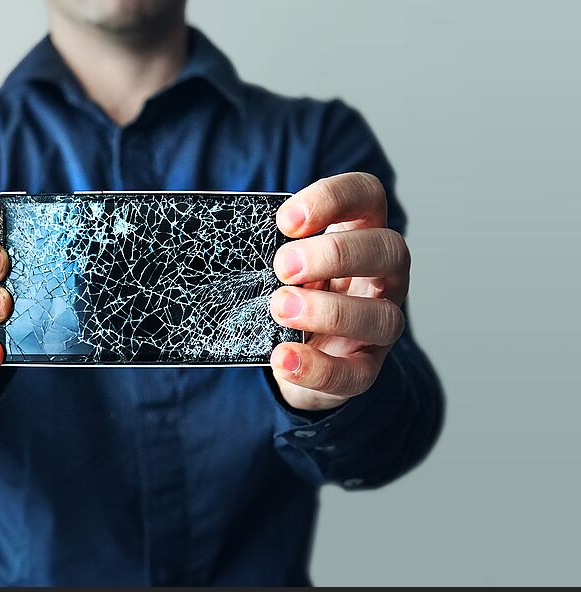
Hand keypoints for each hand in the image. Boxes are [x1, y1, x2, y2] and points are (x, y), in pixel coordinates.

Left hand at [269, 172, 409, 411]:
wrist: (292, 353)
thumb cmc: (289, 291)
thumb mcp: (280, 262)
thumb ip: (266, 249)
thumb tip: (222, 242)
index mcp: (360, 235)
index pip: (367, 196)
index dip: (334, 199)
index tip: (285, 220)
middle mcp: (382, 276)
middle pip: (388, 249)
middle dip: (335, 254)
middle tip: (282, 267)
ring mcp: (380, 324)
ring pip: (383, 316)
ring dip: (329, 312)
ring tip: (280, 308)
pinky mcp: (365, 368)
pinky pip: (356, 374)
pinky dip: (318, 368)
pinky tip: (283, 358)